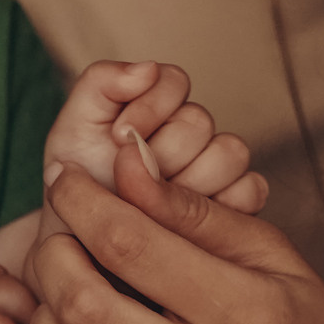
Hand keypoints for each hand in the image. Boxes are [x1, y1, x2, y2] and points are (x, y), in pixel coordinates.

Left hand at [19, 132, 323, 323]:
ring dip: (41, 317)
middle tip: (62, 236)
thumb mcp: (276, 257)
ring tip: (62, 289)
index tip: (68, 182)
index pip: (131, 245)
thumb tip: (124, 160)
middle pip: (84, 307)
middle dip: (53, 255)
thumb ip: (194, 209)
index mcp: (246, 315)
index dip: (82, 202)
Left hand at [34, 62, 268, 267]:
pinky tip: (186, 223)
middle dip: (158, 152)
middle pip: (199, 121)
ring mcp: (218, 172)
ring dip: (187, 181)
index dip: (148, 107)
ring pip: (229, 153)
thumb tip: (148, 68)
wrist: (83, 255)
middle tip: (128, 182)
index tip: (115, 138)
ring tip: (152, 208)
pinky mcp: (237, 210)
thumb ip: (100, 84)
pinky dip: (222, 206)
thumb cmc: (76, 192)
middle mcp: (192, 136)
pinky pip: (251, 190)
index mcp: (155, 109)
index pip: (175, 81)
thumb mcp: (71, 133)